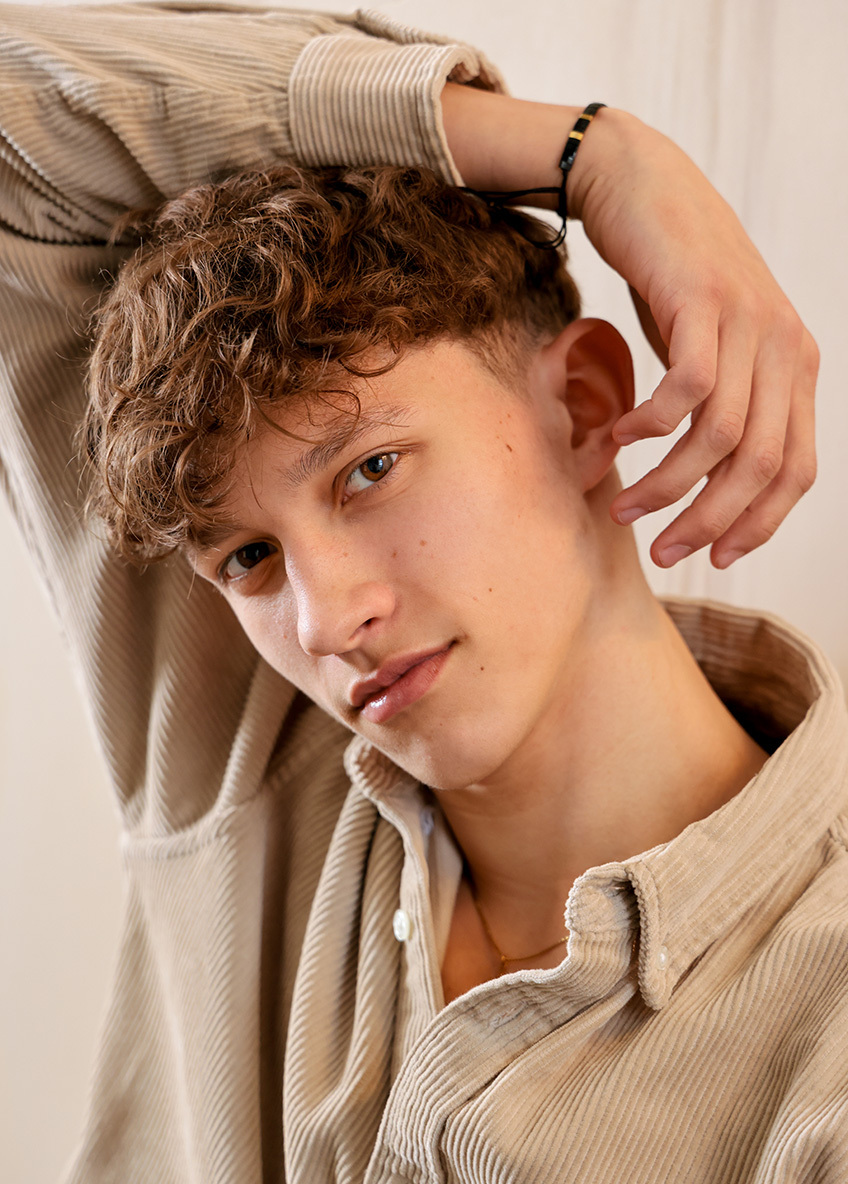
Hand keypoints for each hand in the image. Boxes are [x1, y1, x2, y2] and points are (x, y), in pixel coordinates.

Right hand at [568, 110, 818, 568]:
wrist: (640, 183)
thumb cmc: (670, 277)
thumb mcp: (712, 350)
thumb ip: (725, 405)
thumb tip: (708, 480)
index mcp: (795, 368)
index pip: (795, 472)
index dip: (756, 527)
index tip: (710, 558)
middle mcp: (784, 347)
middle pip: (759, 466)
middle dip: (708, 522)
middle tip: (662, 551)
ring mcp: (749, 321)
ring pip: (721, 437)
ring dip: (668, 485)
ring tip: (624, 507)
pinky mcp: (703, 302)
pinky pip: (686, 389)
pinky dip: (649, 427)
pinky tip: (615, 437)